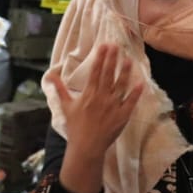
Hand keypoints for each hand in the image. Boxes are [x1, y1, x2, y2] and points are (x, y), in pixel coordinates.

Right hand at [52, 44, 144, 192]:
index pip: (95, 71)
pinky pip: (130, 102)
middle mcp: (101, 97)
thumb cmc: (76, 127)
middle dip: (112, 59)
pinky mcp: (122, 115)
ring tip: (129, 60)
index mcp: (89, 94)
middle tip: (117, 46)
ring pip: (121, 85)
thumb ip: (60, 89)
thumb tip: (51, 76)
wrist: (87, 146)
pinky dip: (136, 92)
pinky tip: (141, 82)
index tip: (104, 46)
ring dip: (125, 72)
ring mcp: (113, 106)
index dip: (100, 58)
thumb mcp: (66, 106)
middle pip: (108, 74)